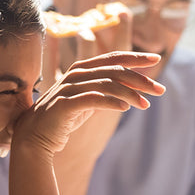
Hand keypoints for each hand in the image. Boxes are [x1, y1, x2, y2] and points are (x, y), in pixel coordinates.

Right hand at [12, 51, 163, 156]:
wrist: (34, 138)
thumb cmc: (63, 119)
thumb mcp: (88, 101)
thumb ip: (106, 90)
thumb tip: (136, 88)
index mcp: (81, 69)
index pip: (113, 58)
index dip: (135, 57)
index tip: (156, 58)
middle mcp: (75, 75)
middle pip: (114, 70)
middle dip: (140, 78)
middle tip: (159, 89)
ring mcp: (68, 89)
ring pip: (106, 84)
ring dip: (130, 93)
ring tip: (145, 104)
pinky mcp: (64, 105)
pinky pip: (92, 99)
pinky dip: (111, 102)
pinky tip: (126, 108)